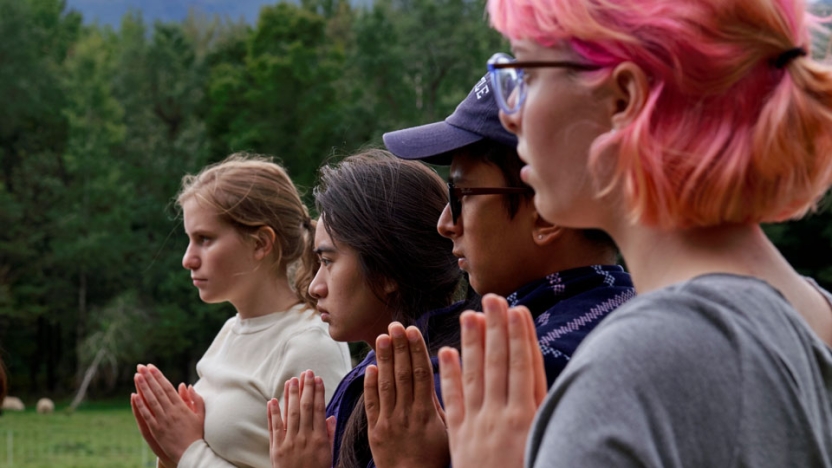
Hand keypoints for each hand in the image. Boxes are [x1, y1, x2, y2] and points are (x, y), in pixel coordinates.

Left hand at [132, 364, 205, 463]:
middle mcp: (171, 411)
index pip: (167, 387)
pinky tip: (134, 396)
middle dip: (149, 378)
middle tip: (141, 367)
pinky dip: (140, 405)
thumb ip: (195, 399)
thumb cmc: (197, 433)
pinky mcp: (156, 430)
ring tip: (137, 376)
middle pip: (157, 391)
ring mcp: (163, 420)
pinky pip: (146, 415)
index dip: (158, 376)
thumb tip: (187, 385)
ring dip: (143, 387)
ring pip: (151, 401)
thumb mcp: (200, 415)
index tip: (152, 367)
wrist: (191, 452)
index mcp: (181, 407)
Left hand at [268, 370, 332, 467]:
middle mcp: (304, 438)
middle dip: (306, 388)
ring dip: (291, 395)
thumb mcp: (328, 455)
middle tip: (306, 372)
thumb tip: (330, 416)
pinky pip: (274, 428)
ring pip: (290, 414)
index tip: (318, 379)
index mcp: (319, 439)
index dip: (318, 393)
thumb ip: (329, 435)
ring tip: (292, 380)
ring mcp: (289, 443)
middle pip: (305, 408)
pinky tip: (273, 400)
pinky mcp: (276, 449)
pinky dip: (273, 413)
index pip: (319, 410)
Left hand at [364, 322, 449, 467]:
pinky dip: (370, 385)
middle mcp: (407, 414)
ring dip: (384, 359)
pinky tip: (371, 367)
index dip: (415, 350)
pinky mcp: (375, 431)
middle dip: (399, 348)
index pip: (420, 374)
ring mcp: (389, 422)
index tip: (412, 330)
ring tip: (381, 337)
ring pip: (386, 385)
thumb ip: (443, 405)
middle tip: (394, 325)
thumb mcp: (448, 432)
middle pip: (402, 374)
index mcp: (427, 413)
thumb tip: (446, 377)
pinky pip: (372, 404)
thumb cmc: (435, 460)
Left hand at [438, 294, 546, 467]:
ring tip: (469, 313)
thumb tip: (541, 378)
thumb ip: (543, 410)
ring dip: (472, 343)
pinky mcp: (461, 438)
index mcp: (529, 420)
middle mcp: (503, 419)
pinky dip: (450, 375)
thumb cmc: (529, 467)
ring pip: (476, 377)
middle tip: (492, 297)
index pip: (524, 369)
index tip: (518, 310)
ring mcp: (479, 427)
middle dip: (496, 329)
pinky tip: (445, 351)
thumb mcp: (545, 441)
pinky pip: (454, 402)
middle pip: (499, 365)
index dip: (520, 338)